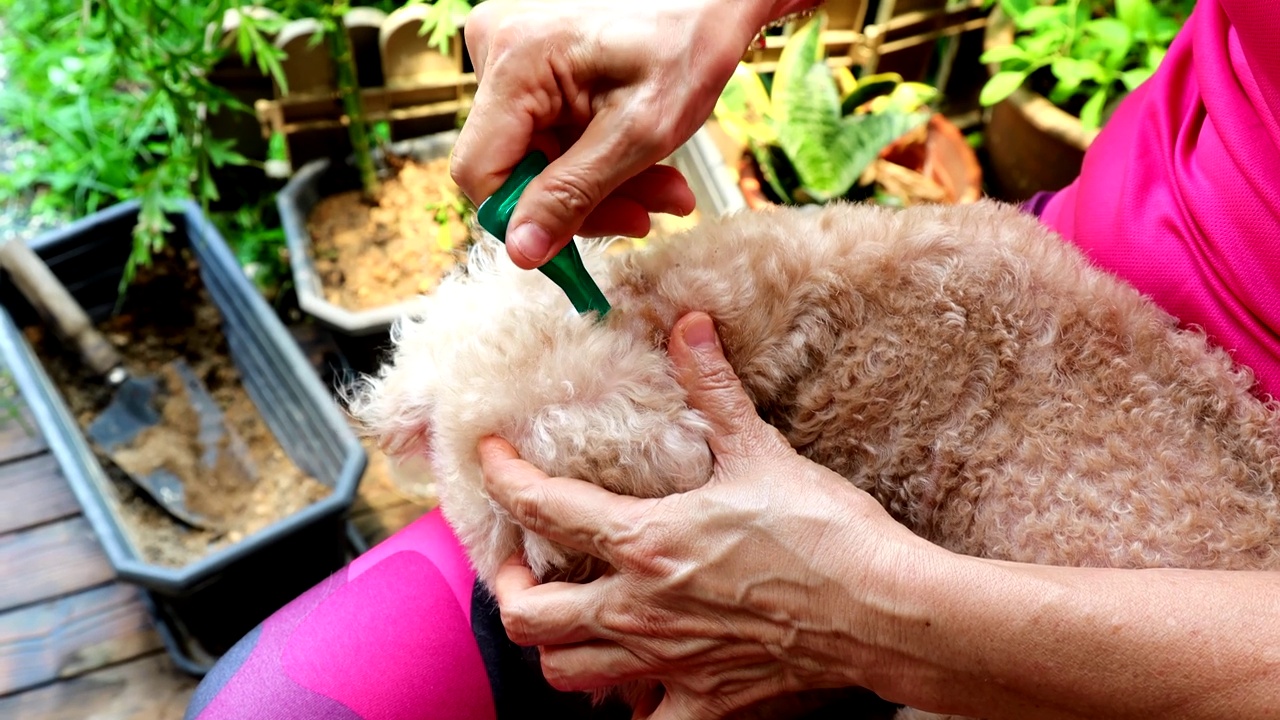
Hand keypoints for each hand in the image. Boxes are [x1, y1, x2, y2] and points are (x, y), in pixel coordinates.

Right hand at [450, 0, 778, 268]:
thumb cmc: (689, 42)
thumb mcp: (640, 132)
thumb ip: (573, 194)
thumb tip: (520, 251)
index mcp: (515, 60)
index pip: (479, 173)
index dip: (524, 221)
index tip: (576, 251)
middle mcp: (495, 46)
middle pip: (514, 165)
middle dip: (583, 201)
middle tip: (648, 215)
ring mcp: (510, 48)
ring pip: (536, 152)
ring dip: (600, 182)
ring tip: (665, 187)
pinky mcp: (529, 56)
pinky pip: (548, 128)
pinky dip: (596, 152)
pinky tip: (643, 156)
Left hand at [477, 312, 942, 717]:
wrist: (880, 612)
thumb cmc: (824, 534)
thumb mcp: (762, 451)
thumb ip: (713, 389)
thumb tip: (688, 324)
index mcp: (645, 541)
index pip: (541, 506)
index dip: (501, 477)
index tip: (490, 458)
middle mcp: (639, 609)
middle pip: (528, 616)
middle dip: (510, 586)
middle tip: (524, 561)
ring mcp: (667, 662)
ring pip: (567, 673)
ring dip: (554, 644)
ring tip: (567, 616)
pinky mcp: (706, 700)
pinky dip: (630, 708)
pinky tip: (637, 687)